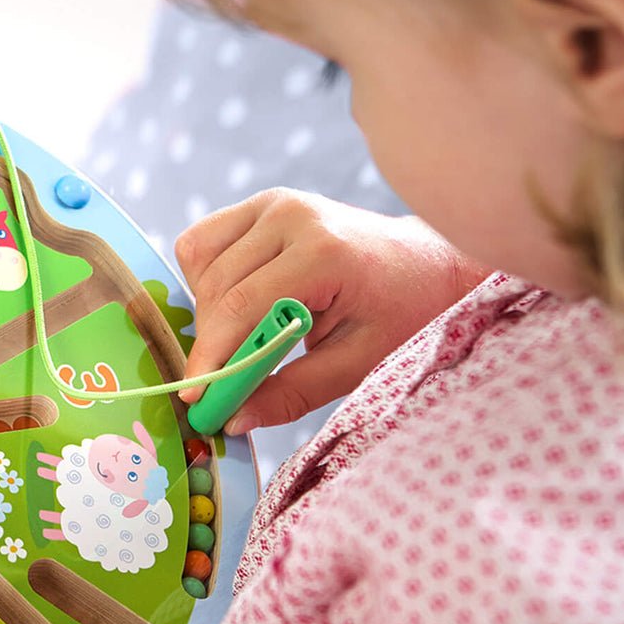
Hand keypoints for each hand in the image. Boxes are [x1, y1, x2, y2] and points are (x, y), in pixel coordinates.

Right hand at [176, 189, 489, 432]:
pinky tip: (240, 301)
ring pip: (200, 261)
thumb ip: (291, 393)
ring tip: (242, 337)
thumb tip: (231, 420)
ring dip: (206, 308)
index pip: (241, 306)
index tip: (195, 397)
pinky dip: (206, 278)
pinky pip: (204, 242)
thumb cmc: (402, 316)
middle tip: (218, 385)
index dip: (211, 355)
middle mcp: (291, 215)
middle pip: (216, 287)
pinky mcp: (264, 203)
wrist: (428, 266)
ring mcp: (275, 202)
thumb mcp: (356, 364)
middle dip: (210, 342)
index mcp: (323, 252)